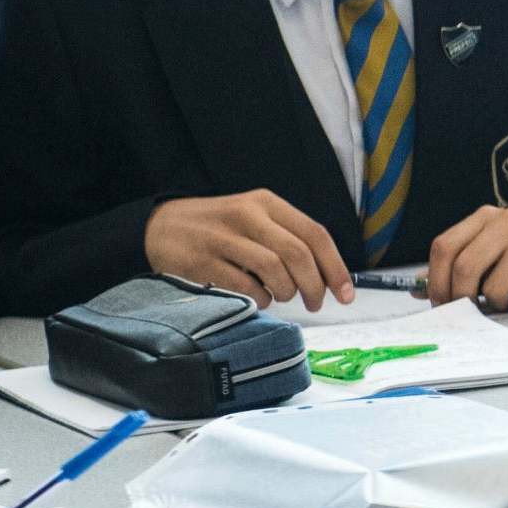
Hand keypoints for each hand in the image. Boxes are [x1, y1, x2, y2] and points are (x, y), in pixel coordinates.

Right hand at [145, 191, 354, 310]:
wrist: (161, 226)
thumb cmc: (218, 228)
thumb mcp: (254, 219)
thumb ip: (287, 239)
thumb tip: (327, 276)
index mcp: (266, 203)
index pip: (314, 234)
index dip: (335, 267)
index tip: (346, 294)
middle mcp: (247, 215)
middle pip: (298, 254)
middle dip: (314, 286)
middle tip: (315, 304)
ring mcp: (224, 237)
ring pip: (274, 270)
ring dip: (286, 292)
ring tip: (281, 296)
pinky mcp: (203, 261)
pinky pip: (246, 286)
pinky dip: (260, 298)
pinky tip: (258, 297)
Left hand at [429, 205, 507, 311]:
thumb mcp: (489, 249)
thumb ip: (456, 264)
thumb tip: (417, 290)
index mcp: (486, 216)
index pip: (443, 246)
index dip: (435, 281)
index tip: (440, 303)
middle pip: (464, 268)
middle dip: (461, 298)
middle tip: (468, 311)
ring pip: (494, 289)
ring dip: (497, 304)